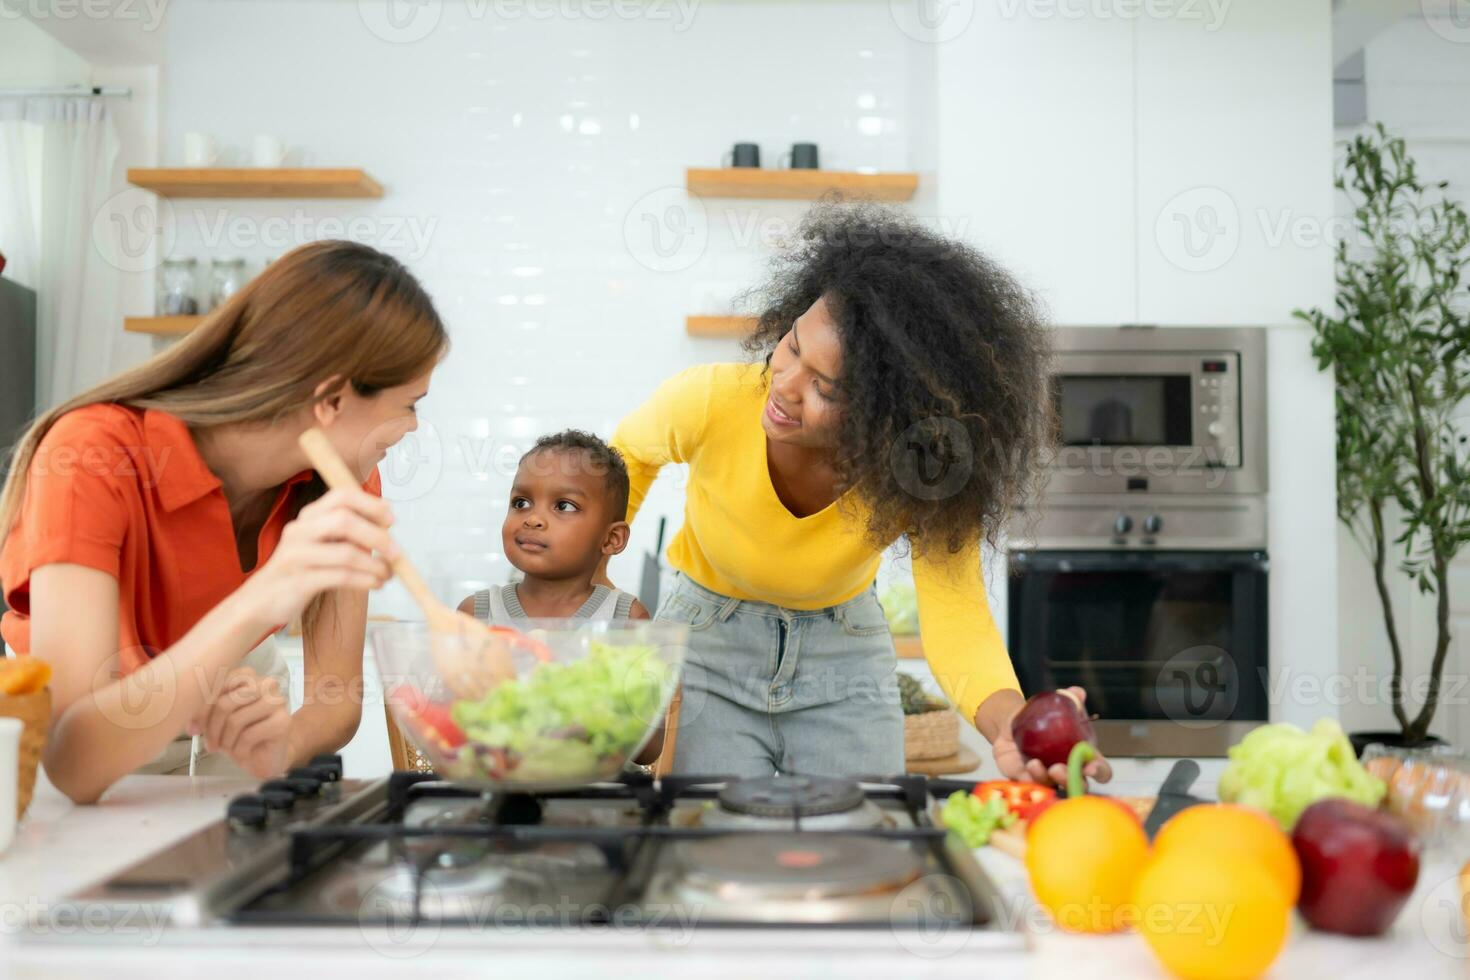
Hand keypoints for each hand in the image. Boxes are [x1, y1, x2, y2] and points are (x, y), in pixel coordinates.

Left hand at [188, 667, 290, 778]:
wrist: (265, 757)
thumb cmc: (238, 735)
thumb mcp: (215, 719)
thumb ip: (202, 710)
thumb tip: (185, 715)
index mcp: (247, 676)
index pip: (217, 684)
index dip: (201, 709)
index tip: (194, 728)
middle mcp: (265, 684)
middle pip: (225, 703)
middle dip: (212, 728)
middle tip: (211, 743)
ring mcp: (277, 701)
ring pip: (236, 720)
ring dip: (225, 741)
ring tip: (228, 748)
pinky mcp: (283, 722)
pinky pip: (249, 736)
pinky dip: (239, 750)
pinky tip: (242, 753)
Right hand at [237, 487, 395, 626]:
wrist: (261, 602)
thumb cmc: (301, 571)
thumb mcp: (321, 546)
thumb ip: (347, 536)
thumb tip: (387, 532)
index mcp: (307, 518)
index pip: (341, 496)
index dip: (370, 504)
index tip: (391, 520)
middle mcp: (299, 531)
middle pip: (344, 521)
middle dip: (377, 536)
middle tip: (396, 553)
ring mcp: (296, 556)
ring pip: (346, 552)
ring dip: (375, 565)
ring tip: (388, 575)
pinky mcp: (298, 581)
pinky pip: (340, 577)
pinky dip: (365, 580)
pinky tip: (375, 584)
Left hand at [989, 687, 1112, 787]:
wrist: (1014, 723)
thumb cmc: (1044, 717)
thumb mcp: (1056, 706)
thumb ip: (1070, 699)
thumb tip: (1077, 692)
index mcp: (1083, 755)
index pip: (1100, 770)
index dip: (1099, 771)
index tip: (1091, 767)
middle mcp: (1069, 771)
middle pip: (1080, 785)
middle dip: (1072, 780)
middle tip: (1060, 769)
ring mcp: (1049, 778)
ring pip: (1055, 788)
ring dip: (1050, 779)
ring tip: (1040, 765)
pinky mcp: (1029, 780)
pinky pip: (1032, 784)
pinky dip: (1032, 777)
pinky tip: (1030, 764)